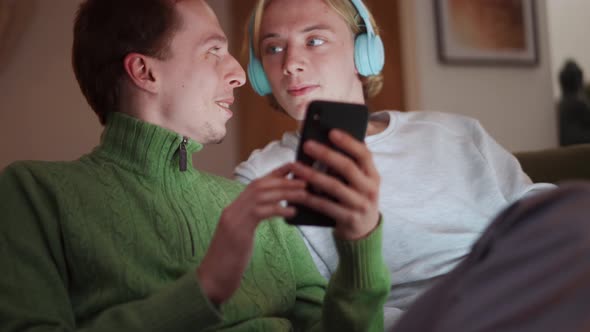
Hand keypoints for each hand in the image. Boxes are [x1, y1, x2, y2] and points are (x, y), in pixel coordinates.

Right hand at [197, 163, 308, 303]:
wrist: (213, 277)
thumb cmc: (231, 259)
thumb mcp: (243, 235)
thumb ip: (254, 220)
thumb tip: (276, 209)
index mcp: (234, 208)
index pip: (257, 183)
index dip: (276, 174)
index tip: (293, 168)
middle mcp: (232, 209)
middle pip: (260, 185)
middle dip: (284, 180)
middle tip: (304, 181)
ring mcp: (233, 218)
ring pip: (261, 195)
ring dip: (285, 192)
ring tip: (304, 194)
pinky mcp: (238, 230)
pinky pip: (260, 212)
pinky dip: (278, 209)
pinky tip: (292, 213)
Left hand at [290, 129, 380, 240]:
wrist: (364, 230)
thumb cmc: (356, 198)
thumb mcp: (360, 182)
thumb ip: (350, 166)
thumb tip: (327, 142)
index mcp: (373, 175)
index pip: (364, 154)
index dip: (348, 142)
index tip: (332, 132)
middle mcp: (370, 189)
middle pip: (347, 168)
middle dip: (326, 154)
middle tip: (307, 145)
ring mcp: (360, 205)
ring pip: (334, 187)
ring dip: (313, 175)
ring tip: (296, 167)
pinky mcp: (349, 218)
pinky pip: (326, 206)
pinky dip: (310, 198)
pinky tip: (297, 191)